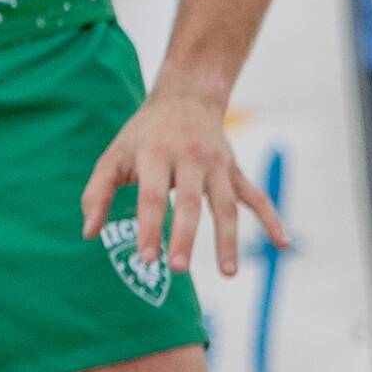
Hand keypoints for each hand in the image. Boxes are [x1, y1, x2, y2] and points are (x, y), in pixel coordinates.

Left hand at [82, 78, 271, 281]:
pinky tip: (282, 244)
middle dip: (185, 236)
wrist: (186, 99)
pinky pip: (257, 197)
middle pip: (191, 202)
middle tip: (177, 269)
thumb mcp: (113, 156)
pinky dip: (272, 220)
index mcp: (157, 154)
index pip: (152, 196)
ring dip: (228, 239)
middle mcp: (191, 158)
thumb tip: (89, 233)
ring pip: (227, 205)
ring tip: (228, 273)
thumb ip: (97, 193)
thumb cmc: (142, 136)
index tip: (146, 258)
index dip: (149, 227)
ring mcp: (218, 165)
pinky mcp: (235, 171)